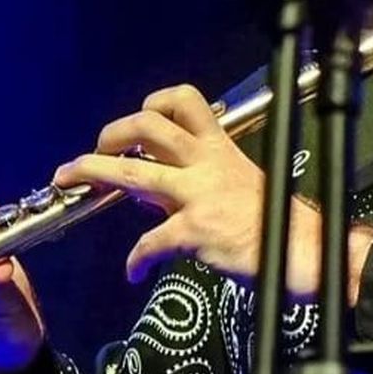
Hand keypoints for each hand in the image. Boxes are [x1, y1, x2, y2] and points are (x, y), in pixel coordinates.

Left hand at [55, 84, 372, 303]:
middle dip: (110, 134)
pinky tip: (133, 271)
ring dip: (92, 172)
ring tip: (69, 179)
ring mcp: (198, 195)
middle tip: (95, 150)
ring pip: (133, 173)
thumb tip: (158, 184)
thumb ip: (201, 177)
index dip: (152, 103)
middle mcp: (205, 163)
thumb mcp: (241, 182)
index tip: (136, 121)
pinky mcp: (195, 231)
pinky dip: (135, 259)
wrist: (302, 250)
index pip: (186, 101)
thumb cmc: (276, 220)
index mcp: (219, 148)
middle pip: (148, 127)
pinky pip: (150, 242)